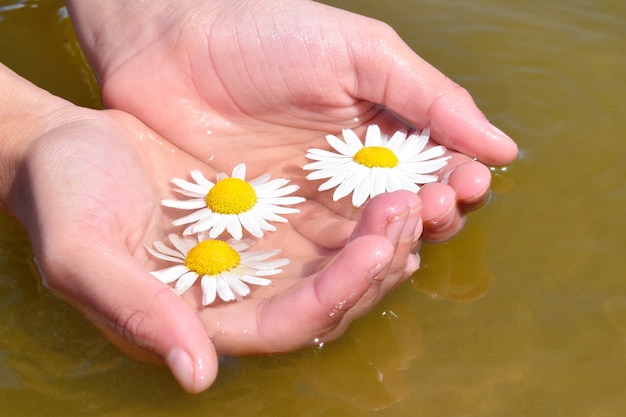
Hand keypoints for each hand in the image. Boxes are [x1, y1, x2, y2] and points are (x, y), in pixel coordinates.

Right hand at [5, 82, 423, 392]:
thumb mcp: (83, 253)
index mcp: (205, 317)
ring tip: (413, 193)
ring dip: (381, 232)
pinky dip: (360, 205)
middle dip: (376, 260)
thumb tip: (197, 375)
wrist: (66, 149)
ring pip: (339, 259)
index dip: (337, 295)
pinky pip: (327, 219)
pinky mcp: (265, 215)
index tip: (375, 250)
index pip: (289, 324)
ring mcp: (259, 253)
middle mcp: (241, 291)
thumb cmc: (65, 198)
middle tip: (411, 210)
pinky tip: (387, 178)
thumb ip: (134, 311)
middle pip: (330, 297)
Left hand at [65, 0, 517, 241]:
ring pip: (361, 251)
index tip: (465, 184)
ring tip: (393, 237)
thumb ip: (429, 98)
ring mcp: (306, 212)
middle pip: (404, 221)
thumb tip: (502, 149)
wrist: (168, 45)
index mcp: (382, 138)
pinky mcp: (263, 235)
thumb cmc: (266, 35)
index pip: (436, 176)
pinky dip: (331, 274)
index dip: (456, 185)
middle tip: (427, 208)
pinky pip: (306, 266)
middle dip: (425, 220)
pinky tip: (345, 270)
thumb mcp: (358, 52)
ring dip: (385, 251)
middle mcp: (350, 182)